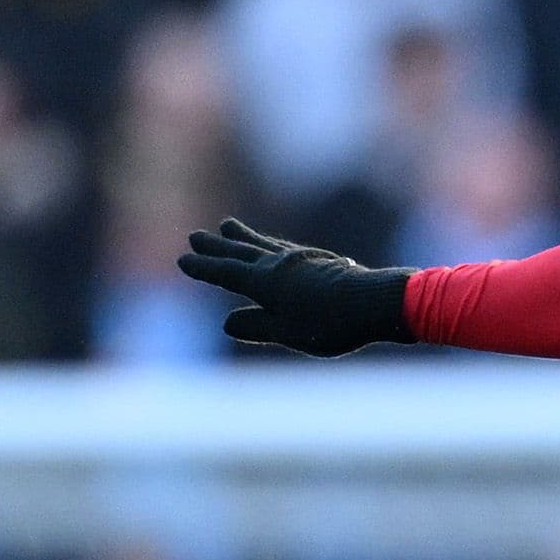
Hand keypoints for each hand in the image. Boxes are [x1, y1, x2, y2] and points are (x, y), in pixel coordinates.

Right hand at [177, 219, 414, 355]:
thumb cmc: (331, 323)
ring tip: (228, 226)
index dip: (204, 268)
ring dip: (244, 237)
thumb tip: (227, 323)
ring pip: (264, 245)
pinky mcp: (321, 262)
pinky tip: (275, 246)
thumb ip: (257, 326)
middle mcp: (278, 265)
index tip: (183, 260)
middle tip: (195, 236)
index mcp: (263, 283)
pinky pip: (286, 249)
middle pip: (241, 252)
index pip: (225, 273)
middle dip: (218, 247)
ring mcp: (300, 261)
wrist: (376, 303)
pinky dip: (272, 244)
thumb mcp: (288, 332)